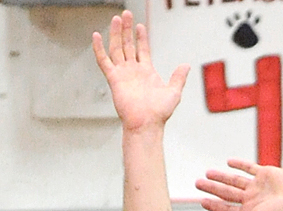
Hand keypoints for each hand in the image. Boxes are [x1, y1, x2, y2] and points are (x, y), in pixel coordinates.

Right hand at [93, 11, 188, 132]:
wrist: (147, 124)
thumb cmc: (159, 113)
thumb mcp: (174, 92)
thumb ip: (178, 78)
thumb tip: (186, 66)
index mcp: (146, 72)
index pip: (142, 49)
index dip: (141, 37)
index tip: (140, 26)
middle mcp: (133, 71)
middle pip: (128, 45)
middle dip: (127, 29)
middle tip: (126, 15)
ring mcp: (122, 74)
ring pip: (116, 48)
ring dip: (116, 33)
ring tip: (116, 19)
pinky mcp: (113, 79)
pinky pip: (103, 61)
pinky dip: (99, 48)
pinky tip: (96, 36)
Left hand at [196, 160, 282, 210]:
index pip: (227, 209)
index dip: (214, 206)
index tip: (201, 201)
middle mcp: (251, 199)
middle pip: (227, 193)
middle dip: (212, 188)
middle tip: (197, 183)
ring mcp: (257, 186)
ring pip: (234, 180)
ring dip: (221, 177)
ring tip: (207, 173)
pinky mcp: (265, 174)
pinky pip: (249, 168)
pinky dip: (239, 165)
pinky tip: (228, 162)